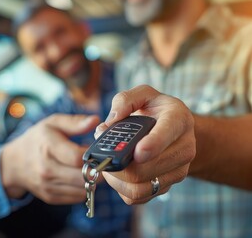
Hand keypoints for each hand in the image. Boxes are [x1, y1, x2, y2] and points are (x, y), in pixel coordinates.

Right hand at [0, 114, 99, 203]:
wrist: (14, 162)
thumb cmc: (37, 139)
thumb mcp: (53, 123)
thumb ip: (75, 122)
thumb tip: (96, 120)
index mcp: (48, 147)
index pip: (78, 158)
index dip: (92, 154)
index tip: (96, 150)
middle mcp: (47, 169)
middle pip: (83, 177)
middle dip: (96, 169)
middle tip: (99, 161)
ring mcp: (48, 185)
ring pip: (83, 189)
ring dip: (91, 180)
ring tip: (89, 168)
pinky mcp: (51, 197)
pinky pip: (77, 197)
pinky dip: (83, 188)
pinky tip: (79, 176)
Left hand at [95, 85, 195, 203]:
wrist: (175, 131)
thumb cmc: (155, 110)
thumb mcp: (143, 94)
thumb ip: (124, 100)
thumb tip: (108, 124)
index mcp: (178, 120)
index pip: (166, 134)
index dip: (151, 145)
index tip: (135, 151)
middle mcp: (184, 148)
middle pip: (146, 168)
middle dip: (118, 164)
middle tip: (105, 155)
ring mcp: (177, 170)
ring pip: (140, 187)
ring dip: (116, 178)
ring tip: (109, 164)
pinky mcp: (166, 185)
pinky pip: (138, 196)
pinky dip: (121, 188)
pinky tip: (118, 173)